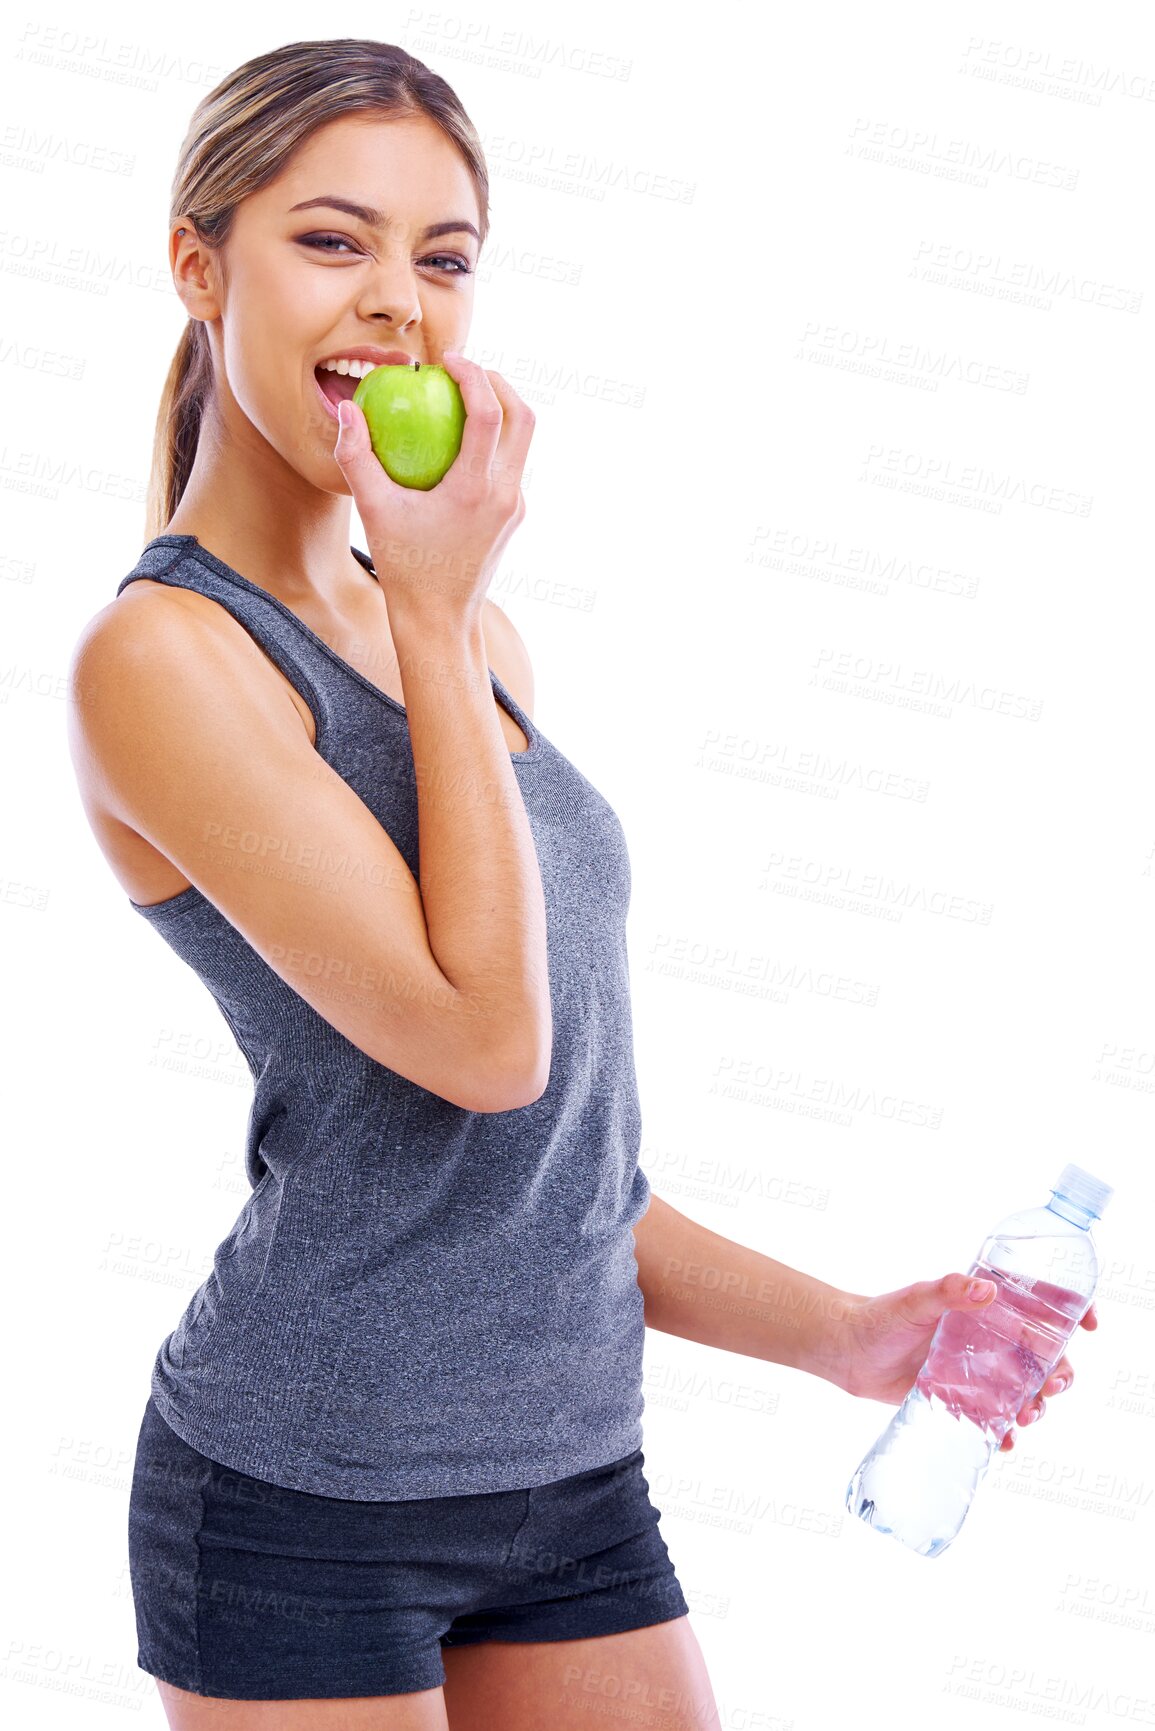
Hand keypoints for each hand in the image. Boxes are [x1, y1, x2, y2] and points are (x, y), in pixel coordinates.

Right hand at [331, 352, 534, 621]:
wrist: (440, 621)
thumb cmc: (404, 568)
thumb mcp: (373, 512)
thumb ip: (357, 457)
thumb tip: (346, 409)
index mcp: (475, 491)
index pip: (489, 414)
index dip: (473, 376)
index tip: (448, 361)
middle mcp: (504, 495)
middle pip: (524, 418)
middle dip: (500, 382)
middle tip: (466, 369)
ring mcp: (514, 507)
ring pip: (524, 441)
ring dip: (503, 410)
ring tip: (465, 398)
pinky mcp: (513, 517)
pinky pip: (511, 465)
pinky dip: (494, 441)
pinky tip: (460, 440)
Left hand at [827, 1274, 1098, 1451]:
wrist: (846, 1352)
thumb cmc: (878, 1317)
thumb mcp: (912, 1301)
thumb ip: (947, 1292)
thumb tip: (986, 1289)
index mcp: (983, 1308)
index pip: (1036, 1304)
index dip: (1069, 1311)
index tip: (1088, 1323)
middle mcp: (987, 1339)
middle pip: (1041, 1355)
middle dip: (1059, 1371)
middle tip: (1054, 1385)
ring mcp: (977, 1371)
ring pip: (1024, 1390)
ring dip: (1037, 1405)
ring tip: (1028, 1416)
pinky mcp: (960, 1400)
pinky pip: (994, 1419)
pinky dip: (1004, 1432)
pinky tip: (1004, 1441)